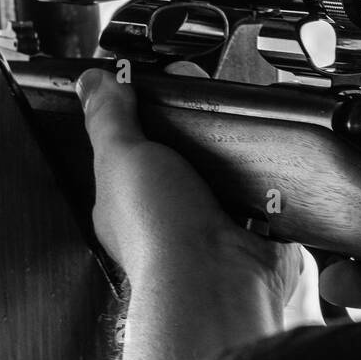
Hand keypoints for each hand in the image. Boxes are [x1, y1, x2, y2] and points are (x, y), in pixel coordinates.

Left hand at [77, 69, 301, 317]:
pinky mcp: (253, 230)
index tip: (169, 84)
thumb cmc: (159, 233)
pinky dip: (268, 182)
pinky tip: (263, 170)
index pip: (135, 144)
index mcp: (128, 199)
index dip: (149, 111)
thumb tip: (92, 82)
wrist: (217, 277)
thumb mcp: (122, 158)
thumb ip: (109, 119)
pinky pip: (264, 195)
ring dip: (236, 156)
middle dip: (200, 132)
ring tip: (239, 136)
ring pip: (227, 173)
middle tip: (211, 110)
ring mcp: (212, 222)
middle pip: (186, 155)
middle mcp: (169, 212)